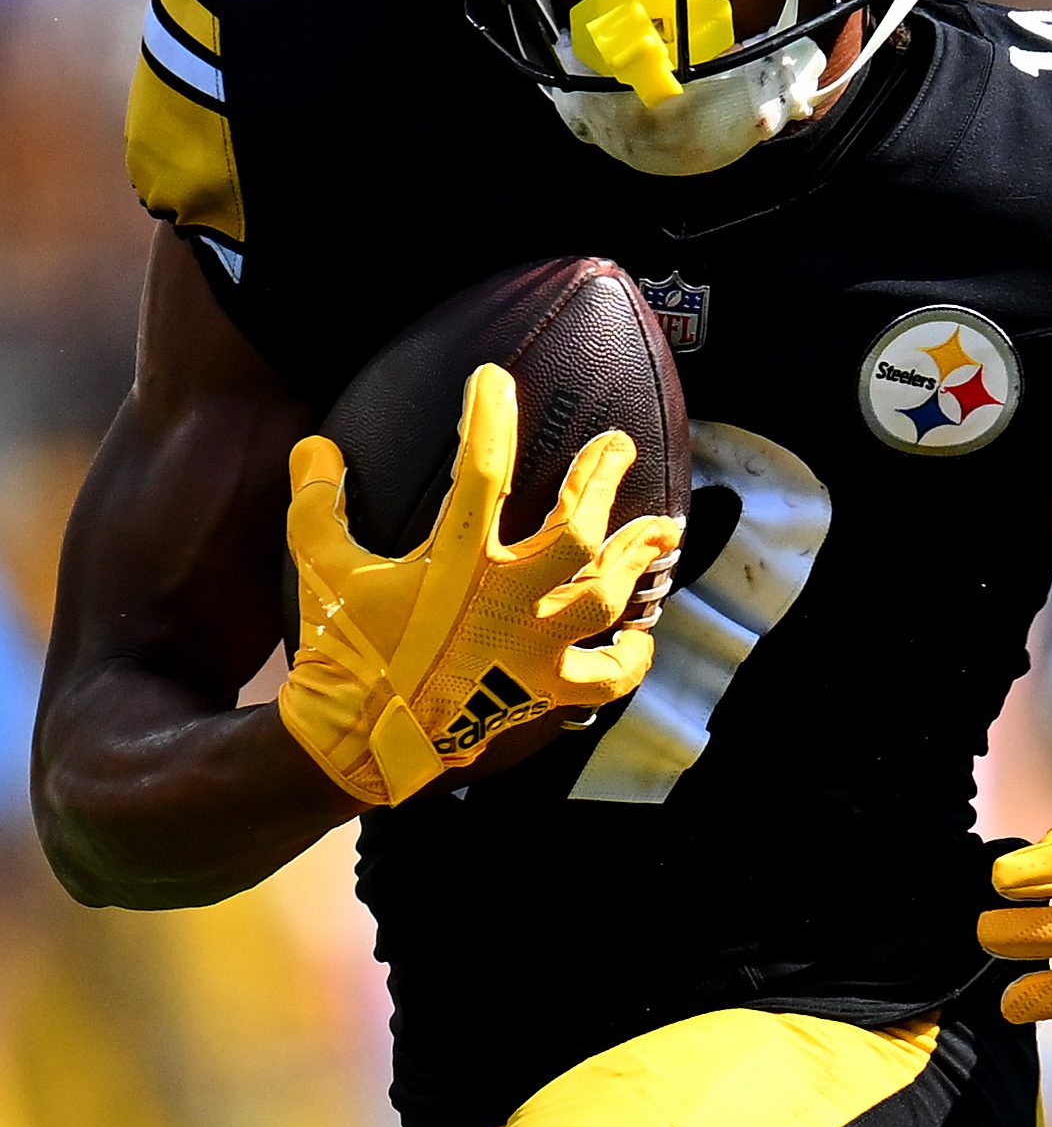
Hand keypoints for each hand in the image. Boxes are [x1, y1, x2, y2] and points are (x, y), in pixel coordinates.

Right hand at [278, 363, 681, 807]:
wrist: (358, 745)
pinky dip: (632, 655)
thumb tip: (316, 446)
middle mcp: (506, 605)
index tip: (494, 382)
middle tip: (617, 445)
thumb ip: (317, 503)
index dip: (488, 418)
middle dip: (600, 480)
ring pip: (606, 597)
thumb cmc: (341, 651)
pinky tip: (641, 633)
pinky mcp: (544, 695)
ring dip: (634, 557)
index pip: (480, 474)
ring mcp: (533, 654)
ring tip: (660, 528)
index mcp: (454, 565)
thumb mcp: (320, 568)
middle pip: (577, 530)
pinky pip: (609, 676)